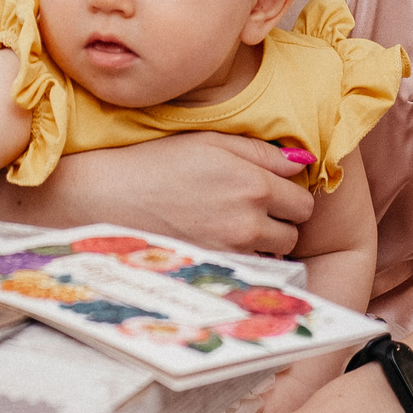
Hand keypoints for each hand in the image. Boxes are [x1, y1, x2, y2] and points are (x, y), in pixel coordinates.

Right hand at [42, 133, 314, 255]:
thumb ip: (261, 152)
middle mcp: (249, 221)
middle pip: (294, 232)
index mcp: (252, 184)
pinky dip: (242, 259)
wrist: (109, 198)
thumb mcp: (210, 141)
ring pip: (273, 254)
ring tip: (230, 225)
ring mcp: (231, 252)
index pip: (303, 201)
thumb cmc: (157, 163)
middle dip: (281, 221)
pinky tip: (217, 242)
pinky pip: (249, 270)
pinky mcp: (214, 271)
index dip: (289, 194)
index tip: (270, 189)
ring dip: (263, 242)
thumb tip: (301, 162)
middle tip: (251, 208)